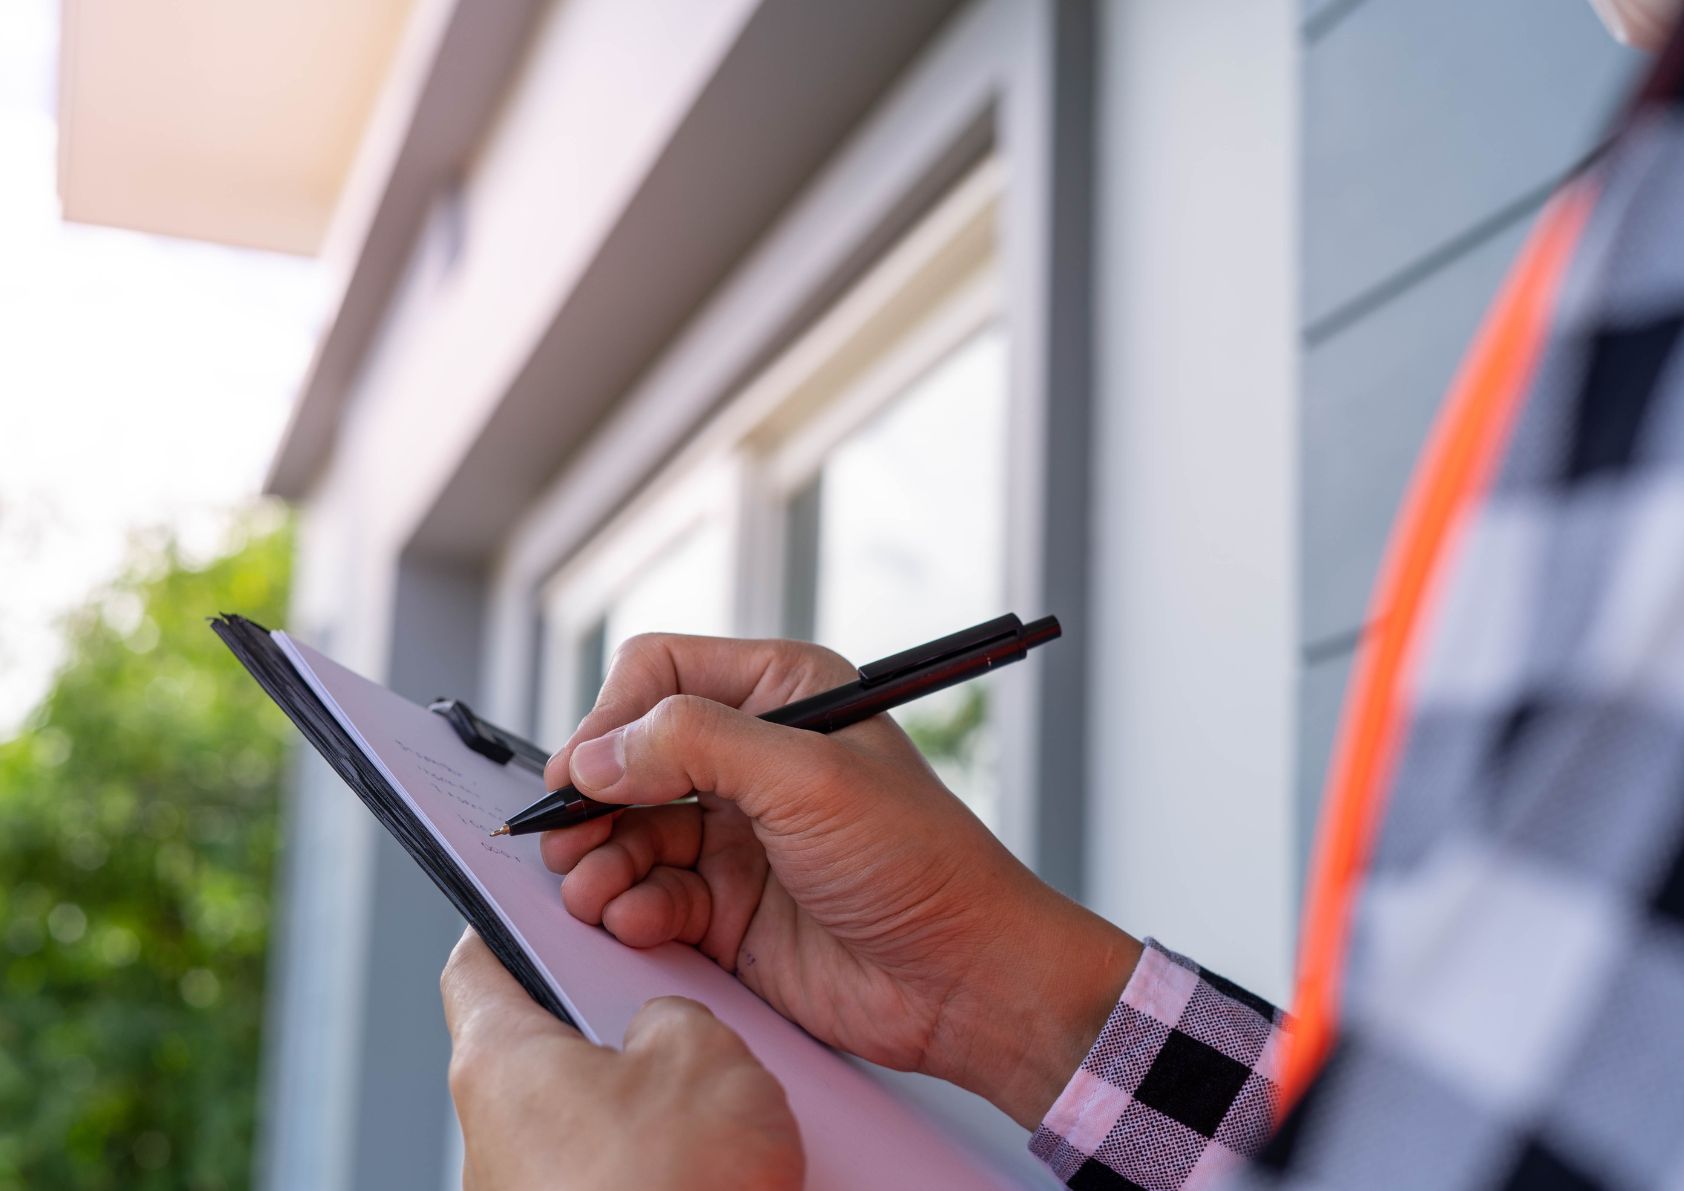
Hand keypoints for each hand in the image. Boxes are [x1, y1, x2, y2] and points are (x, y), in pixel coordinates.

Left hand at [441, 929, 801, 1190]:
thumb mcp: (703, 1052)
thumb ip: (673, 1014)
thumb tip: (662, 1031)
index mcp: (499, 1061)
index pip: (475, 965)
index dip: (511, 924)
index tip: (538, 906)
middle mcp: (490, 1136)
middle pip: (542, 1046)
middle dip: (612, 1024)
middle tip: (673, 1007)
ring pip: (584, 1119)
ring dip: (646, 1105)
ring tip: (718, 1102)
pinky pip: (608, 1175)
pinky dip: (656, 1163)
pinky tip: (714, 1166)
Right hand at [540, 634, 1141, 1127]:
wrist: (965, 980)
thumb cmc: (918, 861)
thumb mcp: (808, 778)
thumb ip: (695, 747)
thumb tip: (596, 755)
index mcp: (782, 694)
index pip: (660, 674)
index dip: (611, 719)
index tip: (582, 773)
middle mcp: (752, 758)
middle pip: (629, 757)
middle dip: (592, 799)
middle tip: (565, 839)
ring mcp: (736, 836)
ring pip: (628, 831)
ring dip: (599, 861)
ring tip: (594, 890)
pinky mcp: (726, 908)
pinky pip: (649, 895)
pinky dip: (629, 908)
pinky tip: (636, 922)